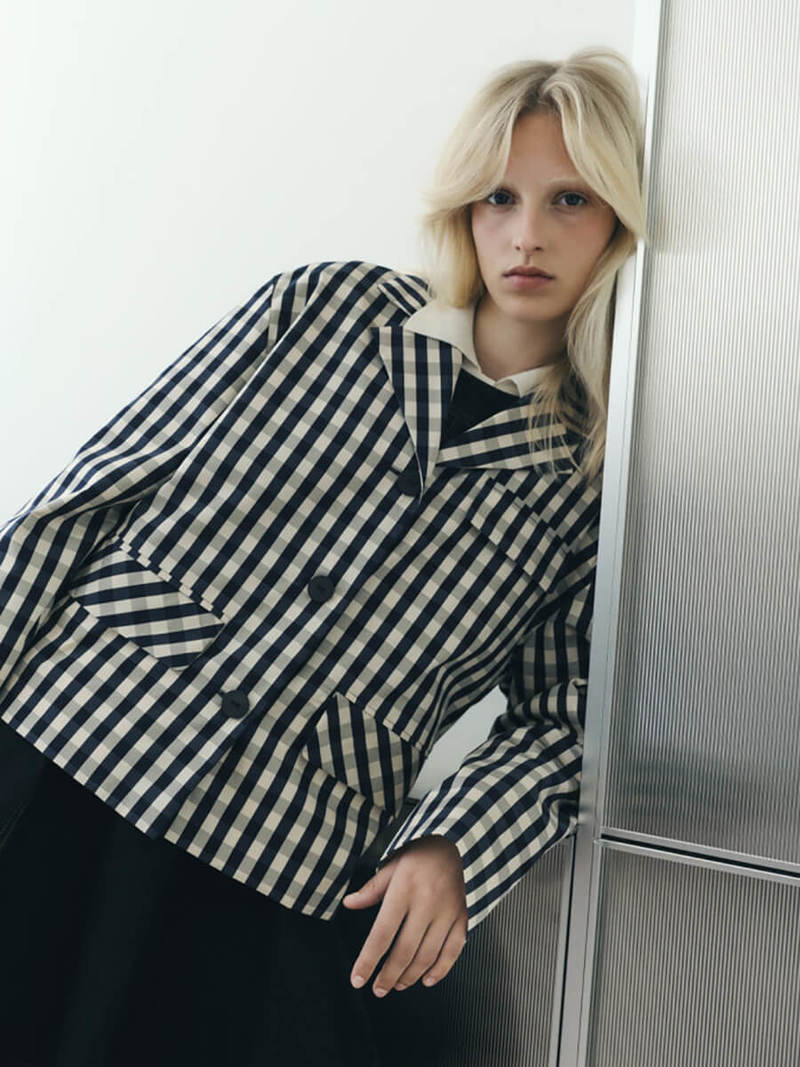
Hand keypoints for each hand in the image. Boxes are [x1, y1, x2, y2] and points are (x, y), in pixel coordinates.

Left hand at [342, 834, 467, 996]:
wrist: (452, 843)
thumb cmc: (417, 854)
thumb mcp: (390, 866)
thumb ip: (371, 889)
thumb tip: (348, 904)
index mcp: (404, 889)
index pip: (382, 933)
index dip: (369, 960)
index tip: (358, 979)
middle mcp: (427, 902)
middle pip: (405, 950)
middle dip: (388, 975)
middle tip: (377, 989)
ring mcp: (447, 912)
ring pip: (428, 955)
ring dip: (410, 976)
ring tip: (397, 984)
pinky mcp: (461, 917)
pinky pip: (453, 950)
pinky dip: (441, 969)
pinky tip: (427, 979)